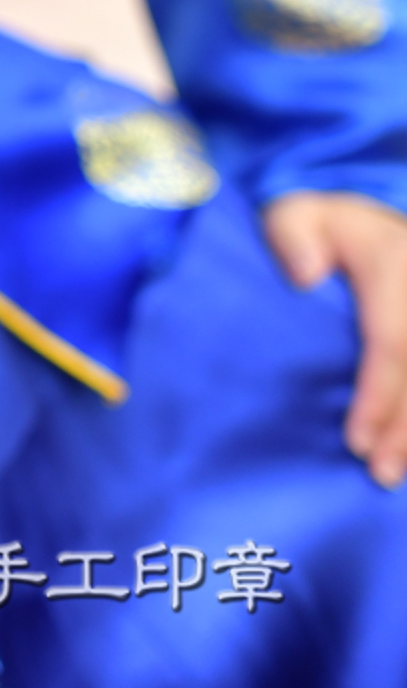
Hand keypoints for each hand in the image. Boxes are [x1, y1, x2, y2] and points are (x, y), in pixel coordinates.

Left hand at [264, 189, 406, 486]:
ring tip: (396, 472)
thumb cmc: (322, 225)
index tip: (357, 439)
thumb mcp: (296, 214)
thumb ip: (291, 236)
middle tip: (380, 472)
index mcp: (394, 265)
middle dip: (404, 426)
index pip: (392, 342)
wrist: (370, 219)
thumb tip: (303, 276)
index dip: (378, 395)